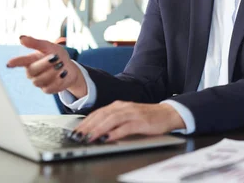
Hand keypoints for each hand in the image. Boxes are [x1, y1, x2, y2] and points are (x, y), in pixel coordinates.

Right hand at [6, 35, 86, 97]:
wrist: (70, 68)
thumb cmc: (57, 55)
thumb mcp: (49, 47)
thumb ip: (36, 43)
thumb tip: (21, 38)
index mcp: (30, 60)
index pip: (21, 61)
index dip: (15, 62)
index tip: (10, 63)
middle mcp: (32, 72)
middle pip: (32, 70)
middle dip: (45, 63)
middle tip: (57, 57)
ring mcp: (38, 82)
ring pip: (39, 80)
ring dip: (52, 72)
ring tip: (62, 65)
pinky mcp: (47, 89)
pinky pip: (49, 88)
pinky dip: (58, 81)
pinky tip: (63, 74)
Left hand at [70, 102, 184, 142]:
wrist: (168, 114)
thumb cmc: (147, 118)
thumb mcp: (128, 117)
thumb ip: (113, 122)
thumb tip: (94, 132)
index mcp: (120, 105)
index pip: (98, 112)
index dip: (85, 122)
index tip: (75, 132)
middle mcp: (125, 107)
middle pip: (102, 115)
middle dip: (88, 126)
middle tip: (77, 136)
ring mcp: (133, 113)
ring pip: (112, 119)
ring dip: (98, 129)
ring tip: (89, 138)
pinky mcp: (142, 122)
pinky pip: (126, 127)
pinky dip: (115, 132)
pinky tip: (107, 138)